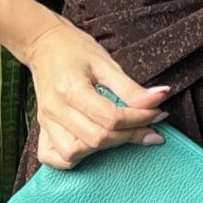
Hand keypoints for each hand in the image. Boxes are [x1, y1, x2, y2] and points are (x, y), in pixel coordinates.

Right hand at [23, 18, 170, 168]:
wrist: (43, 44)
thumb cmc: (75, 49)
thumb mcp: (106, 63)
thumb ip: (130, 87)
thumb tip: (159, 99)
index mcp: (71, 89)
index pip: (111, 118)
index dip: (140, 119)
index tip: (158, 115)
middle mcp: (55, 109)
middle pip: (97, 138)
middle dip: (129, 135)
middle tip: (150, 127)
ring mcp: (45, 121)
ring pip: (75, 152)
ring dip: (103, 149)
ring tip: (121, 135)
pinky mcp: (42, 128)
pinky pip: (54, 157)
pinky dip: (73, 159)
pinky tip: (90, 148)